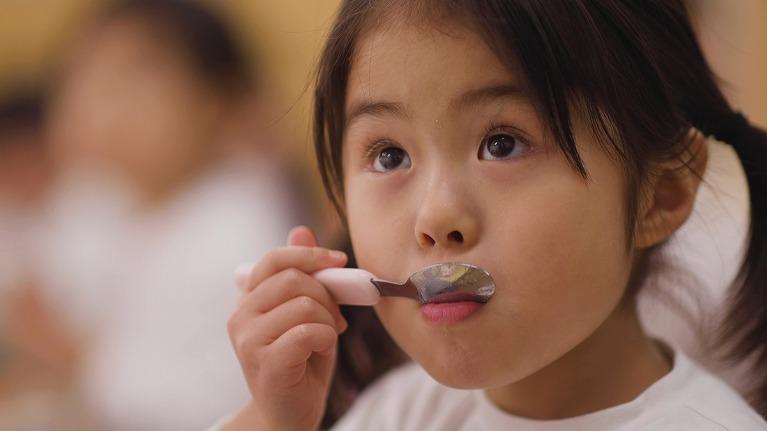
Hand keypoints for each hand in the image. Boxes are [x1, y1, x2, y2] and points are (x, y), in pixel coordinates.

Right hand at [225, 226, 347, 430]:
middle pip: (294, 279)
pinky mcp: (264, 362)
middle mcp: (240, 316)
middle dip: (326, 295)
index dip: (310, 255)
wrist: (289, 414)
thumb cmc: (301, 361)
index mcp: (248, 299)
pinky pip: (307, 331)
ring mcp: (248, 340)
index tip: (339, 260)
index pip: (274, 259)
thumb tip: (302, 231)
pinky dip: (325, 338)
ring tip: (324, 338)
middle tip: (335, 317)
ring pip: (304, 304)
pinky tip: (319, 351)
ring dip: (328, 320)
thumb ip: (304, 275)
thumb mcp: (306, 312)